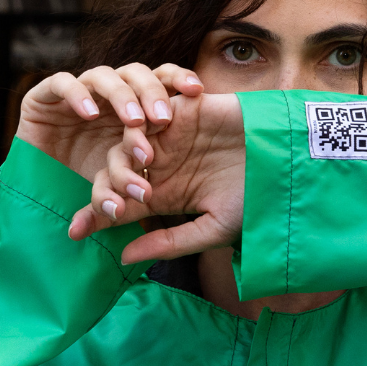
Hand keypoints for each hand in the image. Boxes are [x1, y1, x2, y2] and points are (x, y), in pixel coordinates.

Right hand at [15, 63, 202, 181]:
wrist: (37, 195)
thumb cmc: (88, 190)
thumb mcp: (122, 188)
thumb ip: (144, 186)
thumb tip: (189, 193)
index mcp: (131, 107)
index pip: (160, 80)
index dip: (179, 79)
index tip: (198, 92)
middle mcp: (107, 95)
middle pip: (136, 74)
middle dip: (151, 93)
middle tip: (162, 119)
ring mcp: (77, 92)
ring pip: (104, 76)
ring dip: (122, 96)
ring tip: (133, 121)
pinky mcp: (44, 96)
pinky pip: (62, 83)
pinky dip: (78, 94)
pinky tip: (90, 113)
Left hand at [68, 92, 245, 262]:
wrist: (291, 164)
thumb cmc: (257, 201)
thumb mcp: (212, 229)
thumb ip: (169, 243)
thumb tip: (123, 258)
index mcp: (163, 197)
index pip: (119, 205)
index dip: (96, 216)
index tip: (75, 232)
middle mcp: (160, 167)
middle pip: (115, 172)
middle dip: (112, 186)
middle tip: (128, 196)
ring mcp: (169, 137)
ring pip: (127, 141)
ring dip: (127, 153)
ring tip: (144, 164)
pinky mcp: (183, 109)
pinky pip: (150, 107)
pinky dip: (144, 117)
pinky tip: (149, 132)